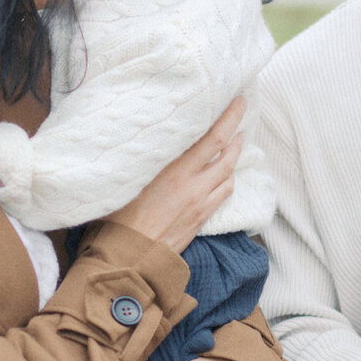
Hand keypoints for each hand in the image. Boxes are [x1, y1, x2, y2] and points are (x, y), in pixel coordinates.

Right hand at [106, 98, 244, 252]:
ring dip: (235, 157)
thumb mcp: (126, 181)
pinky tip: (224, 175)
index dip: (228, 118)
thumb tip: (145, 138)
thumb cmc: (118, 220)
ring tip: (236, 143)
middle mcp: (193, 186)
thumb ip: (143, 159)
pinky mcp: (200, 219)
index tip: (238, 101)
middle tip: (242, 115)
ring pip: (228, 175)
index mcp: (175, 171)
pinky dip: (227, 180)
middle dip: (238, 132)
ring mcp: (200, 204)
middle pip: (227, 154)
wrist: (130, 259)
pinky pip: (223, 195)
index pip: (212, 138)